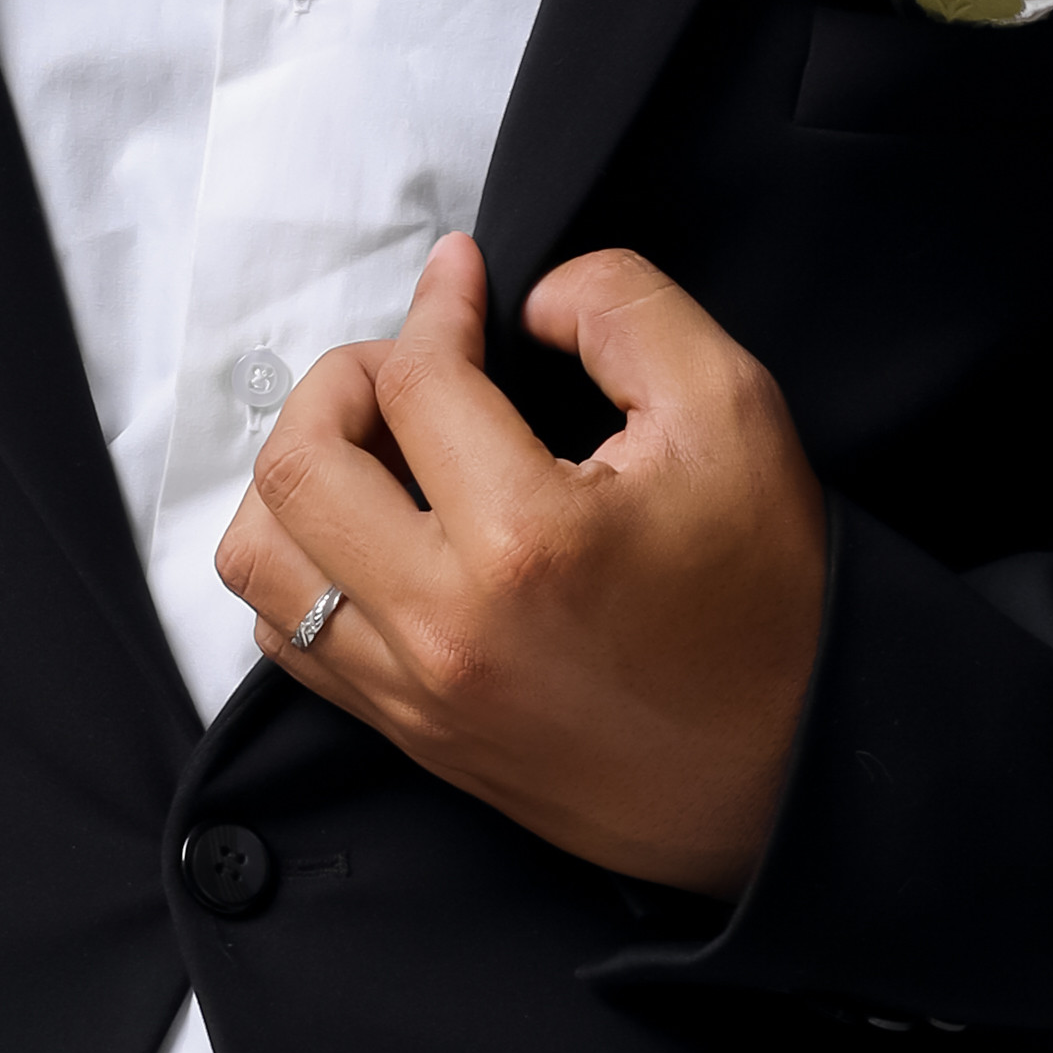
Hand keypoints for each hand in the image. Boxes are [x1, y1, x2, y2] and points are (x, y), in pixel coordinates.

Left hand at [214, 232, 827, 893]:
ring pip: (259, 560)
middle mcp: (447, 626)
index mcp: (528, 540)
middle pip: (299, 464)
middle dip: (340, 382)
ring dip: (298, 477)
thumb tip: (524, 300)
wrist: (793, 773)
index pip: (416, 380)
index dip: (436, 303)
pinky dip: (302, 567)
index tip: (463, 280)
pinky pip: (288, 639)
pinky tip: (376, 532)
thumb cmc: (771, 598)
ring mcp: (417, 692)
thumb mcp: (734, 412)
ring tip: (379, 451)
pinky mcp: (412, 735)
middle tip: (411, 365)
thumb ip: (625, 310)